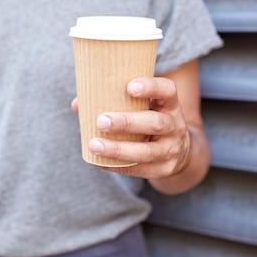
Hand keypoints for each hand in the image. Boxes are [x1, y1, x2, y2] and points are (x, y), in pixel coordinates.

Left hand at [72, 77, 190, 178]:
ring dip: (118, 149)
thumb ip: (115, 101)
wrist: (178, 150)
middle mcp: (175, 126)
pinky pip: (138, 169)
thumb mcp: (143, 107)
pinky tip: (96, 161)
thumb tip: (78, 104)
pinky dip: (115, 165)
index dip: (151, 87)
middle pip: (155, 123)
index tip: (129, 86)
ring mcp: (171, 150)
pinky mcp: (163, 169)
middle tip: (101, 121)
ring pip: (146, 152)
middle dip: (127, 122)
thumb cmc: (149, 119)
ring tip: (94, 144)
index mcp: (169, 105)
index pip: (167, 91)